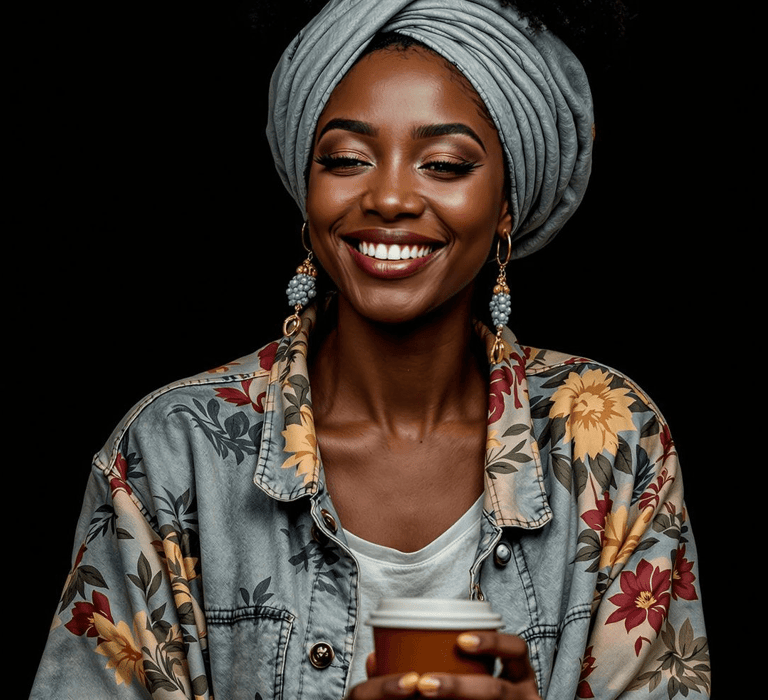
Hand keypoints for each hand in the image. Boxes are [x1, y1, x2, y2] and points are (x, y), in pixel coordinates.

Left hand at [345, 631, 541, 698]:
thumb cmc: (473, 692)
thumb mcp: (465, 675)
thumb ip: (428, 665)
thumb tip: (374, 659)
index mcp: (518, 674)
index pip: (516, 649)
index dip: (492, 642)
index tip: (460, 639)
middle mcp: (526, 696)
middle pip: (498, 690)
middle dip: (459, 687)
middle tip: (424, 684)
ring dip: (456, 698)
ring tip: (424, 693)